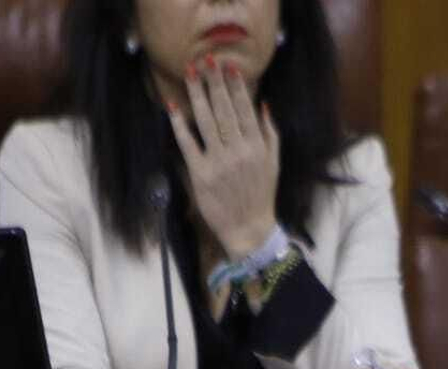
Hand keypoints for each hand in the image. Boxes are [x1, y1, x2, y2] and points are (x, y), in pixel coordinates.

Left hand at [168, 55, 280, 260]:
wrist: (249, 229)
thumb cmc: (262, 195)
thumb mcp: (274, 164)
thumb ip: (270, 134)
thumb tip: (264, 105)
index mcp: (257, 148)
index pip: (245, 111)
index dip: (236, 88)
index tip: (229, 68)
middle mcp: (239, 152)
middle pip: (224, 111)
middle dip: (215, 84)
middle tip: (206, 60)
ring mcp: (219, 162)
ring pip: (206, 122)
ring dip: (197, 95)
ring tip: (190, 74)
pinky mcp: (201, 174)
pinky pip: (188, 144)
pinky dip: (180, 125)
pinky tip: (173, 107)